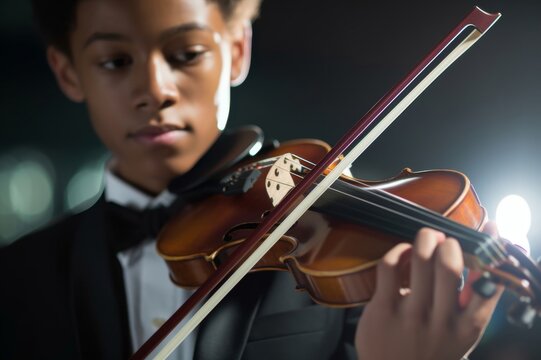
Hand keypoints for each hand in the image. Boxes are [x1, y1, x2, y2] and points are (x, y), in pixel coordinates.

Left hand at [355, 224, 502, 359]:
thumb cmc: (429, 350)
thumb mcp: (459, 335)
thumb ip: (471, 305)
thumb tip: (482, 266)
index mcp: (466, 328)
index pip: (487, 288)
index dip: (489, 256)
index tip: (484, 239)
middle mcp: (440, 322)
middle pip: (449, 266)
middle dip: (449, 244)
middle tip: (445, 242)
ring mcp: (409, 315)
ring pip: (420, 260)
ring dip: (425, 240)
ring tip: (427, 238)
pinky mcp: (382, 309)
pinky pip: (389, 267)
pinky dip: (397, 251)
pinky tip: (402, 253)